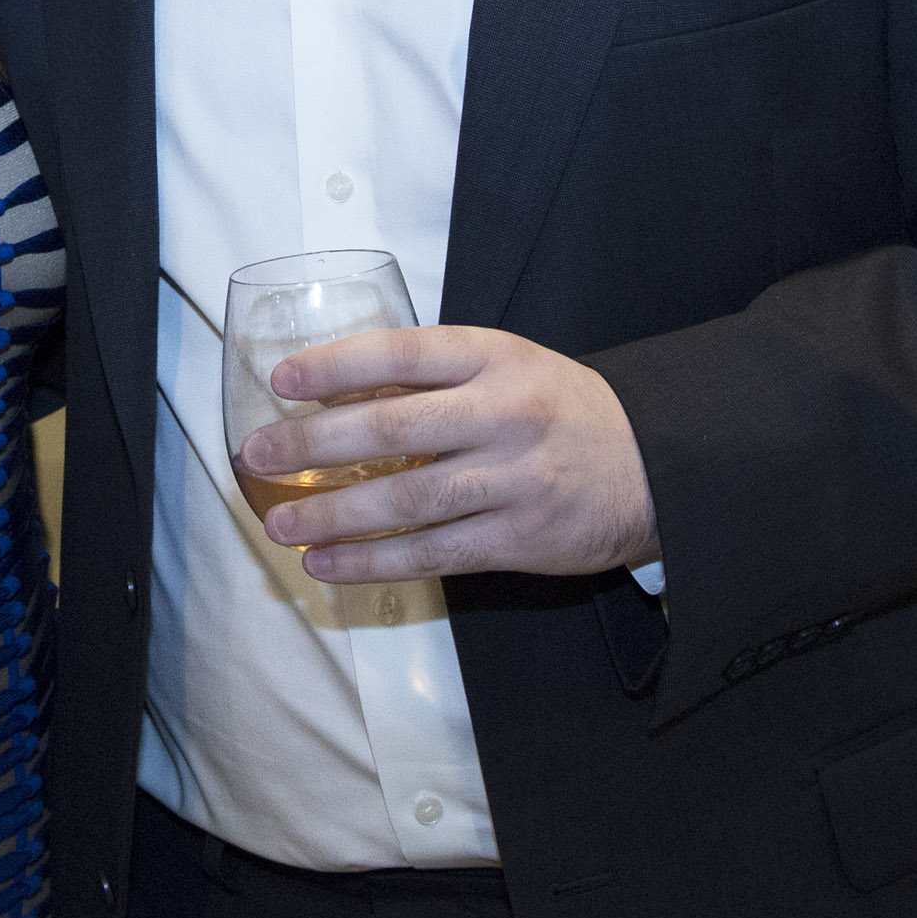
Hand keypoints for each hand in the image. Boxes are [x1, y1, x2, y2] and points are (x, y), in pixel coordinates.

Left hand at [239, 324, 660, 584]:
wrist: (659, 465)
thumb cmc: (564, 410)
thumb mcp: (511, 366)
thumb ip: (438, 376)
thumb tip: (338, 394)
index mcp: (496, 358)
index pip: (403, 354)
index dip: (336, 365)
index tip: (280, 379)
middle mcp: (503, 415)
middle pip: (392, 430)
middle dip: (313, 444)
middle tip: (257, 455)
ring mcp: (512, 481)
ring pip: (405, 501)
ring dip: (332, 515)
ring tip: (278, 521)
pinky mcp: (519, 540)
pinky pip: (432, 555)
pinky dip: (373, 563)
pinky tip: (327, 563)